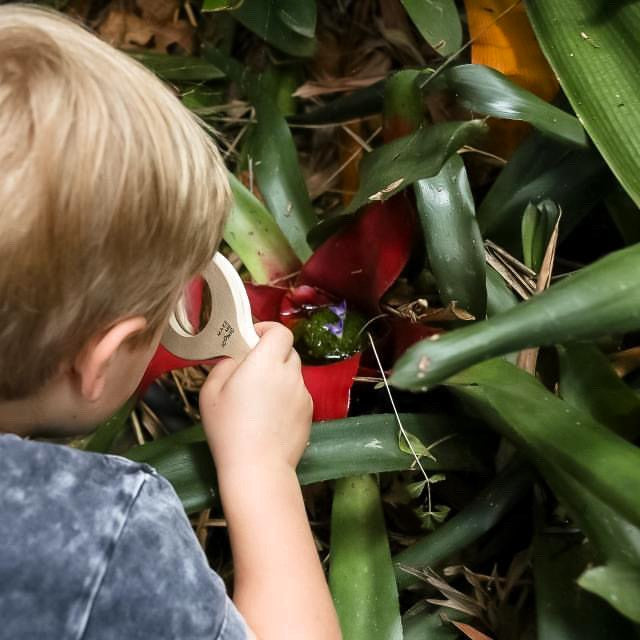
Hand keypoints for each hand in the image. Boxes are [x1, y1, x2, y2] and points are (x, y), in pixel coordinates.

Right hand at [199, 322, 312, 475]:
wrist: (258, 467)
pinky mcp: (309, 412)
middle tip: (251, 370)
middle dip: (271, 354)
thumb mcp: (211, 392)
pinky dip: (286, 396)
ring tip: (259, 399)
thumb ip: (225, 365)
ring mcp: (303, 393)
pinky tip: (270, 417)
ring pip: (293, 373)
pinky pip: (298, 394)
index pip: (280, 331)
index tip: (252, 339)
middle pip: (287, 351)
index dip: (267, 330)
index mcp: (266, 362)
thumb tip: (237, 358)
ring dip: (279, 376)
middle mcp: (290, 374)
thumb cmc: (229, 429)